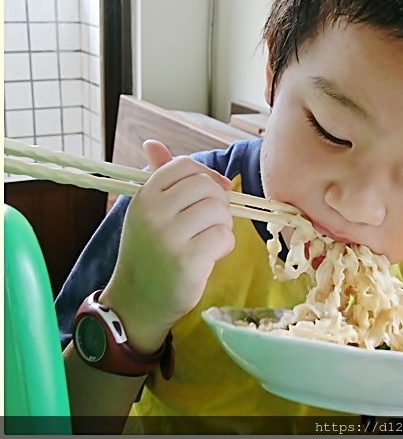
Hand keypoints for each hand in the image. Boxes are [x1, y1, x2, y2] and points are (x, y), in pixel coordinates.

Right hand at [99, 140, 234, 353]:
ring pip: (219, 211)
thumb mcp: (146, 212)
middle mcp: (153, 212)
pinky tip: (210, 255)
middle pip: (207, 186)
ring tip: (208, 240)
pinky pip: (224, 237)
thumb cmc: (148, 252)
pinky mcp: (188, 260)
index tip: (213, 192)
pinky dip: (224, 245)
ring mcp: (169, 236)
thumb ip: (158, 177)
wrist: (136, 300)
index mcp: (144, 196)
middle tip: (210, 222)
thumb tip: (153, 143)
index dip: (206, 176)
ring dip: (222, 226)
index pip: (185, 166)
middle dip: (218, 203)